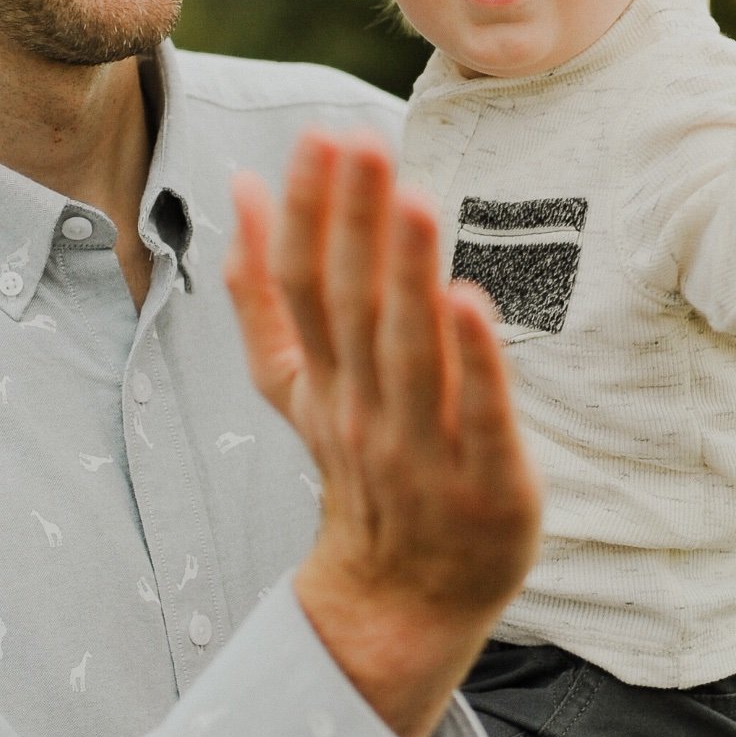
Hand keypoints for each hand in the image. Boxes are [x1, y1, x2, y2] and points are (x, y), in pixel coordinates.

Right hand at [226, 131, 541, 736]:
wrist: (400, 599)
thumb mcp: (295, 384)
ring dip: (408, 276)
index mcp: (321, 380)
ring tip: (411, 199)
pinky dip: (474, 363)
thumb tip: (244, 186)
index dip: (307, 212)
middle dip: (354, 223)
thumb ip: (263, 292)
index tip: (317, 137)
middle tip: (360, 141)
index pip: (303, 287)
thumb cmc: (359, 463)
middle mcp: (363, 411)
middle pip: (353, 310)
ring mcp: (424, 452)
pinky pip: (482, 419)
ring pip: (409, 356)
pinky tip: (470, 298)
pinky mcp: (492, 486)